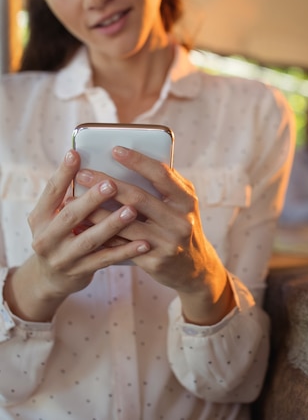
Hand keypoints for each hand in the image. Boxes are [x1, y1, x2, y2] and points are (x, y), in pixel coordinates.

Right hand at [4, 149, 148, 321]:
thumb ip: (69, 195)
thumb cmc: (61, 233)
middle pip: (69, 216)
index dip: (63, 173)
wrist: (50, 277)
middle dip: (91, 200)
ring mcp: (62, 258)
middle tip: (111, 184)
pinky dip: (126, 251)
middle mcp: (46, 238)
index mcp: (39, 217)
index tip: (76, 154)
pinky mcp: (80, 272)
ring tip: (131, 211)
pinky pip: (106, 260)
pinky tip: (144, 242)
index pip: (51, 191)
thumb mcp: (54, 215)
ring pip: (90, 240)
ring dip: (112, 225)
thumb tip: (92, 163)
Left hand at [75, 146, 235, 324]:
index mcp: (186, 200)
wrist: (195, 269)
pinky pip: (122, 245)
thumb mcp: (182, 204)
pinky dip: (101, 234)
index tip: (114, 150)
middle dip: (107, 184)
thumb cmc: (180, 226)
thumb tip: (128, 163)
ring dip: (96, 211)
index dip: (137, 161)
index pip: (161, 174)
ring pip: (125, 223)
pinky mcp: (154, 261)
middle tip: (83, 174)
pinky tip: (83, 226)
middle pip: (138, 197)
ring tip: (74, 201)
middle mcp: (180, 220)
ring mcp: (167, 243)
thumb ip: (164, 186)